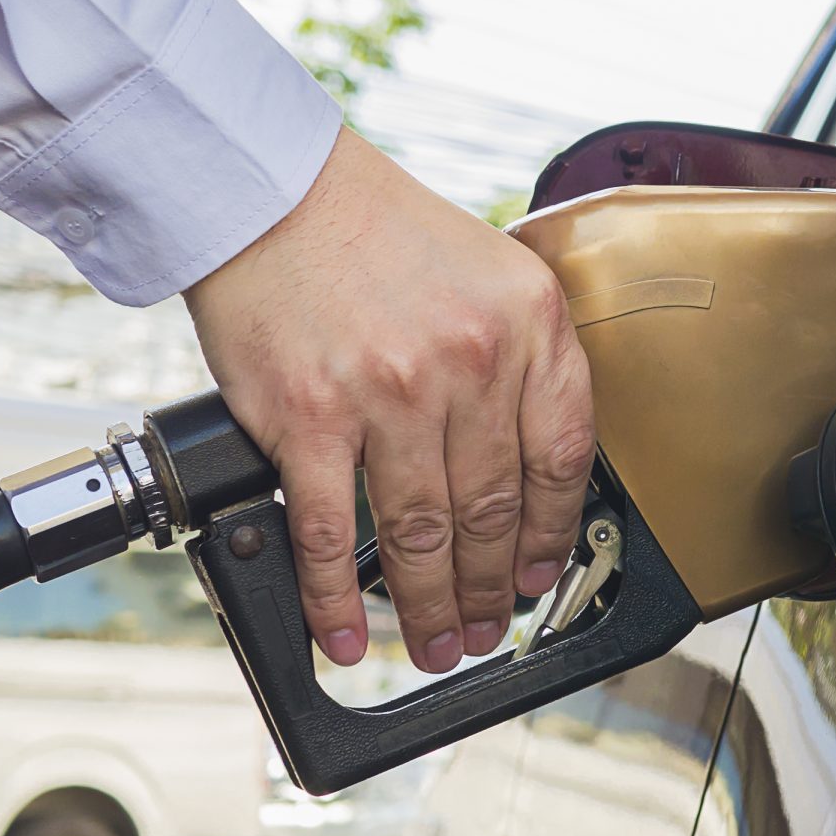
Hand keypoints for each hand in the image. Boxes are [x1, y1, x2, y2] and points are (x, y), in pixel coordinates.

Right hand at [185, 129, 593, 674]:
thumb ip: (520, 359)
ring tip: (436, 645)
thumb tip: (527, 468)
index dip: (553, 534)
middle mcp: (471, 361)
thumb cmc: (374, 229)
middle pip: (495, 510)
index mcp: (529, 323)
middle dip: (493, 589)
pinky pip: (331, 534)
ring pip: (424, 535)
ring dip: (432, 607)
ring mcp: (390, 395)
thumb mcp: (491, 274)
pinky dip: (338, 601)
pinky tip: (348, 638)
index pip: (563, 458)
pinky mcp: (309, 419)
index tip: (540, 573)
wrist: (272, 191)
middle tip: (488, 627)